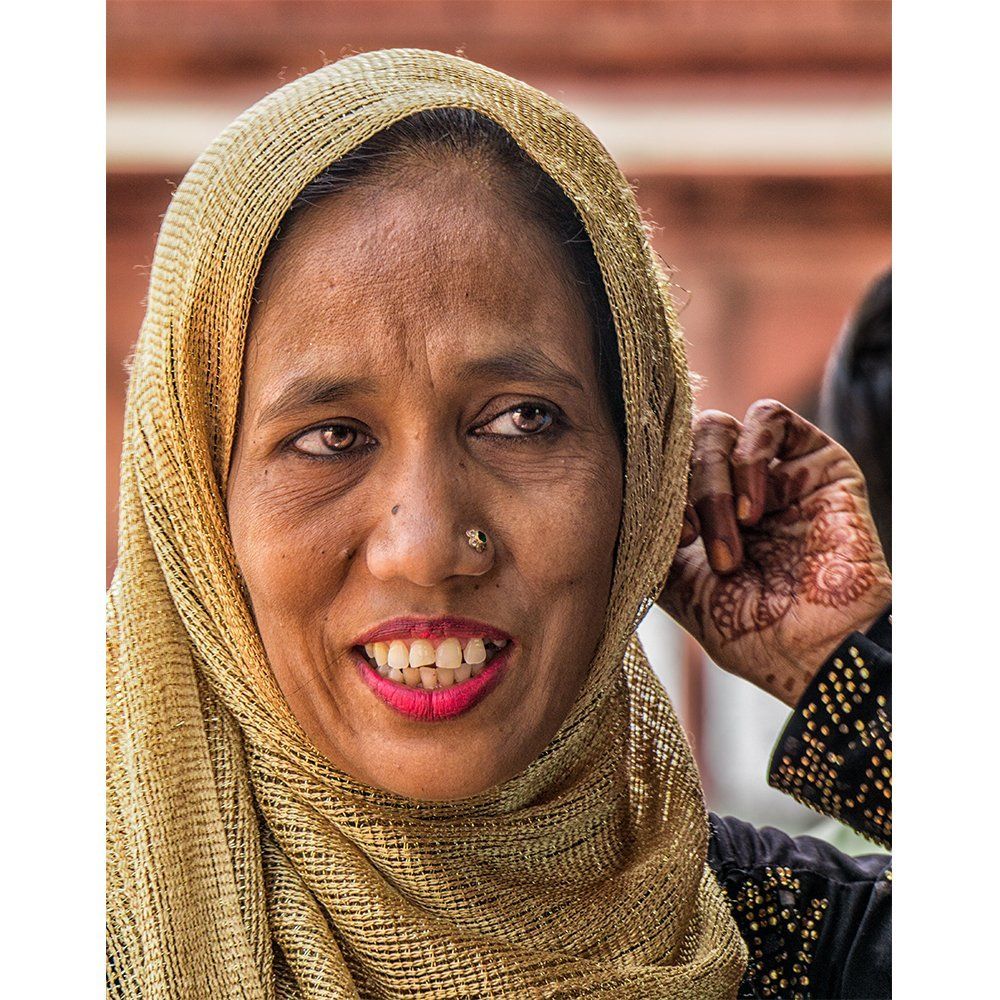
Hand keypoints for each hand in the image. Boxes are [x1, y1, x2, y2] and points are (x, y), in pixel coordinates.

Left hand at [657, 399, 891, 706]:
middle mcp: (733, 486)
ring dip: (714, 480)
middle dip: (683, 490)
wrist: (812, 651)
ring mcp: (773, 470)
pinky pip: (769, 416)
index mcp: (697, 512)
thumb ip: (646, 536)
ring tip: (734, 532)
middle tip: (693, 539)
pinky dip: (749, 455)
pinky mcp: (818, 459)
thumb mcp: (674, 583)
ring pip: (717, 428)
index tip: (670, 541)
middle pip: (682, 445)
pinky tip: (752, 508)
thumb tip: (613, 500)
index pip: (658, 467)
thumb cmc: (747, 629)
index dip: (652, 491)